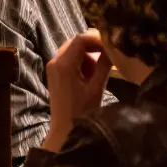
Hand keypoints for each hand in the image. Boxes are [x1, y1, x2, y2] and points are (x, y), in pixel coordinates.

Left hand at [41, 30, 112, 151]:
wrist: (64, 128)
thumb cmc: (81, 111)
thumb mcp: (96, 87)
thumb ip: (104, 65)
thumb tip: (112, 48)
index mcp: (64, 64)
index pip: (80, 39)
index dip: (97, 38)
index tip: (111, 45)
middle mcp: (55, 61)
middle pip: (75, 42)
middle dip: (93, 46)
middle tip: (109, 54)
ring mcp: (53, 66)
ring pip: (73, 49)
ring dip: (88, 54)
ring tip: (99, 69)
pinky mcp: (55, 72)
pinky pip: (69, 58)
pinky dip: (81, 61)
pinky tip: (90, 75)